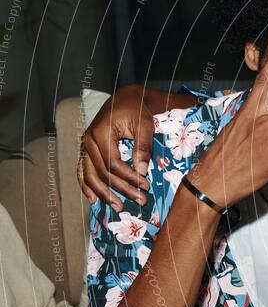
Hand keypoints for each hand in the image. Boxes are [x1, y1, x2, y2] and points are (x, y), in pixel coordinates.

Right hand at [78, 84, 154, 209]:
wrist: (126, 99)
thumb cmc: (137, 110)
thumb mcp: (145, 124)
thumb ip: (143, 147)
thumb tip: (141, 171)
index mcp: (101, 132)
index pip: (113, 163)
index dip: (129, 177)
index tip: (145, 185)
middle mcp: (88, 140)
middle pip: (102, 172)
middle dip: (121, 188)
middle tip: (140, 200)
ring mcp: (85, 145)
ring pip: (89, 175)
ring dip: (104, 193)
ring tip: (118, 206)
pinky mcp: (87, 149)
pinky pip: (82, 170)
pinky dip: (86, 185)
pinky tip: (93, 198)